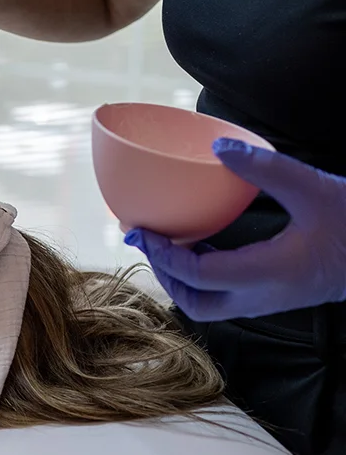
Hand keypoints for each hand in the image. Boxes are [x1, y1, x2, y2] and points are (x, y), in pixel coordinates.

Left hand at [124, 138, 345, 320]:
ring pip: (211, 306)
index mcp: (272, 272)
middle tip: (148, 242)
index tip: (141, 231)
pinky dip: (202, 277)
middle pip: (197, 305)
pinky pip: (226, 295)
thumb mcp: (313, 186)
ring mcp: (272, 299)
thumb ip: (265, 168)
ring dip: (182, 281)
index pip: (200, 276)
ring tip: (166, 244)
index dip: (164, 255)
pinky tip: (199, 243)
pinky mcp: (277, 294)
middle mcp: (266, 295)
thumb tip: (216, 147)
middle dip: (165, 276)